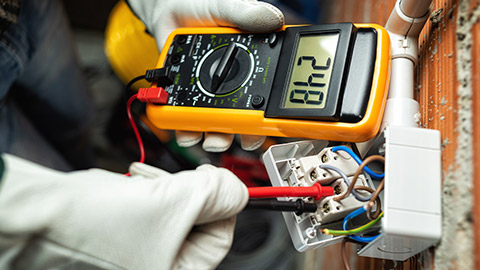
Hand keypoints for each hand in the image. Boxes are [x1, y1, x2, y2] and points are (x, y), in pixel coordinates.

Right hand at [0, 154, 247, 268]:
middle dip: (189, 193)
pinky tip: (131, 185)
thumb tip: (236, 190)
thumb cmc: (88, 224)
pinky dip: (147, 192)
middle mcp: (158, 268)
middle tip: (180, 178)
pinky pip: (150, 211)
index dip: (222, 204)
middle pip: (196, 224)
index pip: (220, 239)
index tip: (217, 181)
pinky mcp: (123, 237)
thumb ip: (215, 194)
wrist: (33, 214)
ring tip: (144, 182)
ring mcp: (139, 254)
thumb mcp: (171, 202)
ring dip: (165, 188)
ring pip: (173, 213)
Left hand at [128, 0, 283, 151]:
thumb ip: (246, 13)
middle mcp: (235, 84)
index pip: (271, 91)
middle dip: (247, 133)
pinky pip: (189, 121)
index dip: (275, 110)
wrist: (166, 10)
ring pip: (220, 125)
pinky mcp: (188, 98)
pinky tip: (187, 131)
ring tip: (211, 139)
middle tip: (246, 139)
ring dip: (218, 137)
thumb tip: (273, 19)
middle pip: (248, 117)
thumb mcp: (226, 7)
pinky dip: (188, 130)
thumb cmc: (199, 7)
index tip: (275, 122)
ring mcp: (212, 93)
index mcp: (252, 64)